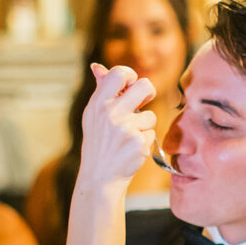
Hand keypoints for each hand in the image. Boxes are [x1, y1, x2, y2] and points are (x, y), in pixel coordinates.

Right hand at [78, 63, 155, 186]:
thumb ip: (101, 91)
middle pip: (145, 86)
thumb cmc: (99, 144)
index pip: (118, 73)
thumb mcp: (94, 116)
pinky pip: (152, 133)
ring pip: (150, 116)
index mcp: (98, 103)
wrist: (100, 177)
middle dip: (149, 93)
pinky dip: (145, 141)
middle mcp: (110, 113)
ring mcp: (125, 128)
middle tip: (144, 102)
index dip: (130, 75)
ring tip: (129, 137)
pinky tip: (131, 149)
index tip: (131, 85)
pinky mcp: (138, 143)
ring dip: (144, 126)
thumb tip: (98, 67)